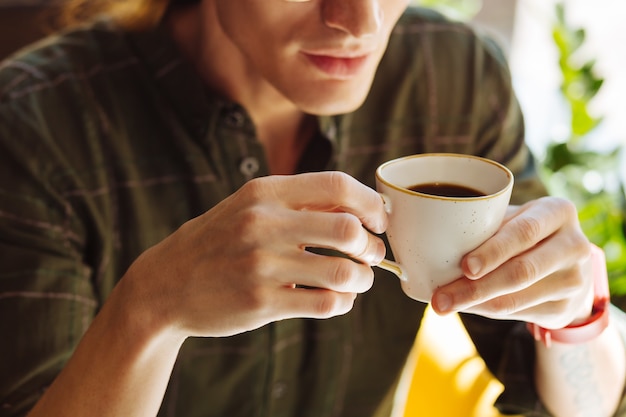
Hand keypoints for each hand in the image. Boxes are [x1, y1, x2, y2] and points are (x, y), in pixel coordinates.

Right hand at [121, 171, 386, 337]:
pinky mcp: (260, 302)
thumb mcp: (248, 208)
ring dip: (363, 279)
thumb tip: (358, 209)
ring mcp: (261, 265)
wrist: (165, 285)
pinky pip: (325, 304)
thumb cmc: (218, 242)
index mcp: (264, 193)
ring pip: (343, 273)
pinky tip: (337, 299)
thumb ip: (297, 203)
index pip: (337, 185)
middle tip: (373, 254)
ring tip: (358, 280)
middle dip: (373, 246)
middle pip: (348, 230)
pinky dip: (342, 302)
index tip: (379, 219)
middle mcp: (263, 224)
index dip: (371, 203)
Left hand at [431, 196, 593, 328]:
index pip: (524, 232)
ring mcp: (574, 280)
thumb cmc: (525, 233)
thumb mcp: (513, 218)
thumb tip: (427, 237)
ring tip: (443, 304)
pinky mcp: (564, 310)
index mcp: (557, 212)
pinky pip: (517, 314)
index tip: (464, 266)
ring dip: (475, 304)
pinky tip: (466, 307)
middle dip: (475, 288)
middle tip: (440, 298)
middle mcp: (574, 245)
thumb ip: (484, 222)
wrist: (568, 265)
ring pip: (516, 299)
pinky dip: (486, 311)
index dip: (493, 251)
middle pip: (520, 271)